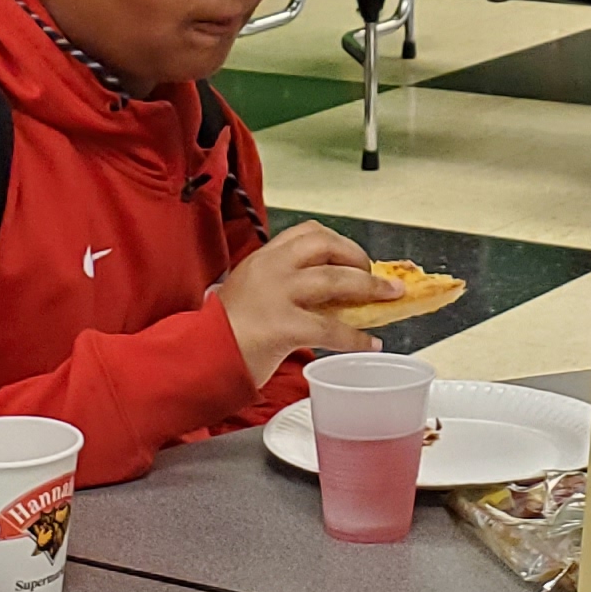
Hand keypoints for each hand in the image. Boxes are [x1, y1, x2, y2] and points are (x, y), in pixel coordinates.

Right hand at [219, 221, 382, 381]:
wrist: (199, 359)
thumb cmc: (224, 334)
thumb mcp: (251, 294)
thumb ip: (284, 288)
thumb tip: (332, 297)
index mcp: (263, 258)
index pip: (307, 232)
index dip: (339, 242)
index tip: (354, 256)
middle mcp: (271, 268)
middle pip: (326, 245)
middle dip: (358, 257)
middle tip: (375, 276)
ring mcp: (277, 294)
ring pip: (335, 279)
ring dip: (369, 288)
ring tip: (390, 297)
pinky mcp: (283, 325)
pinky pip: (330, 327)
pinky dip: (355, 336)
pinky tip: (369, 342)